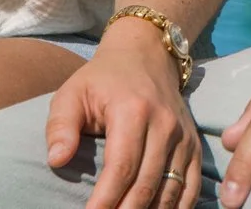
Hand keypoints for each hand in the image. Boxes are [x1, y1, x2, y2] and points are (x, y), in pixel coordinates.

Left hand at [48, 23, 203, 208]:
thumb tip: (57, 160)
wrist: (146, 55)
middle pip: (147, 184)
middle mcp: (164, 124)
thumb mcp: (72, 93)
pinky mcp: (193, 145)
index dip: (105, 199)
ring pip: (170, 190)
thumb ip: (60, 126)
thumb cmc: (102, 79)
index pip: (121, 166)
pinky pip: (191, 186)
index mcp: (133, 110)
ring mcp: (183, 136)